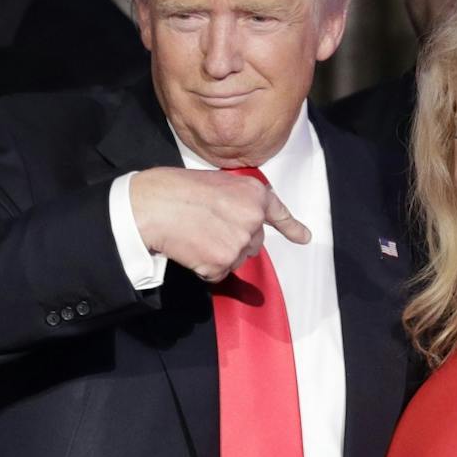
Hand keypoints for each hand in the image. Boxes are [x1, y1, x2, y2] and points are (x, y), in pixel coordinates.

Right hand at [127, 166, 310, 282]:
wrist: (152, 206)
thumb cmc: (176, 189)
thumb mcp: (218, 181)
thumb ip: (238, 198)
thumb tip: (246, 219)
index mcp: (254, 194)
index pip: (278, 214)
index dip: (292, 227)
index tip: (304, 238)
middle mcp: (253, 219)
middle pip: (254, 243)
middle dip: (235, 239)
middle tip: (207, 226)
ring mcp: (239, 243)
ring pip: (237, 260)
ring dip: (220, 255)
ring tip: (196, 235)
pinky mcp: (223, 263)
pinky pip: (219, 275)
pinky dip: (206, 269)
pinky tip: (192, 249)